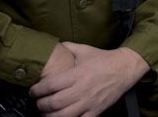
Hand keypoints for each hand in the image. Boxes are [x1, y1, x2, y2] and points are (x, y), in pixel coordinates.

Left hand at [30, 43, 149, 116]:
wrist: (125, 68)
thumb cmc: (103, 59)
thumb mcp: (85, 49)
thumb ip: (68, 48)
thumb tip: (53, 46)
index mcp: (77, 73)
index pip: (51, 84)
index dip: (37, 90)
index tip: (32, 91)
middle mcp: (82, 89)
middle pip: (54, 102)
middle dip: (41, 105)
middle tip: (38, 103)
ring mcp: (89, 102)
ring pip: (64, 116)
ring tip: (45, 114)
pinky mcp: (96, 111)